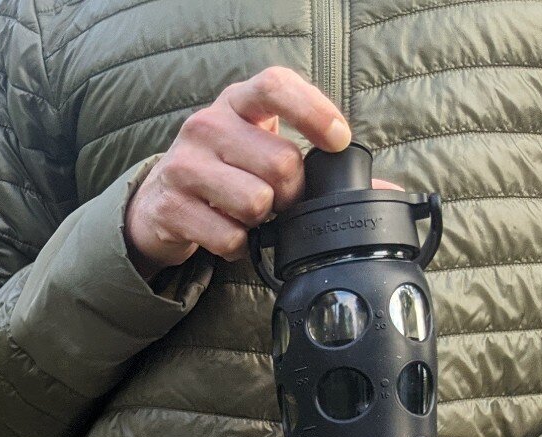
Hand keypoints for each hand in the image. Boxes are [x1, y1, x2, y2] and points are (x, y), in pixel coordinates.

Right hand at [124, 66, 351, 278]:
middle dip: (291, 193)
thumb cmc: (223, 170)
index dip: (314, 111)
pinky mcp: (171, 207)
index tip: (338, 141)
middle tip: (279, 200)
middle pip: (280, 162)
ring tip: (248, 215)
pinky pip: (229, 236)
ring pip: (255, 201)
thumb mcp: (260, 149)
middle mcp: (206, 126)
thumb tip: (384, 194)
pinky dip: (238, 246)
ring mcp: (184, 166)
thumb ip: (314, 162)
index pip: (276, 86)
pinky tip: (228, 234)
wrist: (157, 202)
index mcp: (236, 102)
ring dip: (262, 220)